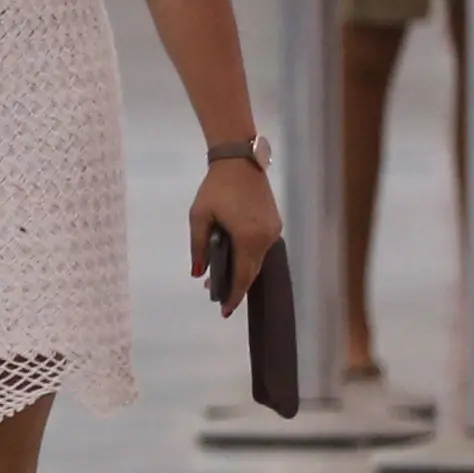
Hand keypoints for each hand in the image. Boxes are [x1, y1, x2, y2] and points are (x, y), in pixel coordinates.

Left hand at [186, 155, 283, 309]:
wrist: (240, 161)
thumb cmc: (215, 188)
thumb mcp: (199, 216)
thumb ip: (198, 246)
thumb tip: (198, 273)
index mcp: (249, 238)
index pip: (243, 276)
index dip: (234, 295)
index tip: (225, 311)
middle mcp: (266, 238)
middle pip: (251, 270)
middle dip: (235, 285)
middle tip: (216, 294)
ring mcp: (274, 231)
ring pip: (257, 259)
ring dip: (241, 269)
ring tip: (220, 276)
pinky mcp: (275, 224)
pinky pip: (261, 247)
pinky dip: (247, 256)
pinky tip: (233, 256)